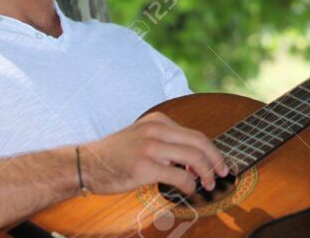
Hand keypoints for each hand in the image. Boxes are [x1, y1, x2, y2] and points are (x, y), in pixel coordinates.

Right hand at [82, 111, 228, 194]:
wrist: (86, 163)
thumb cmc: (116, 155)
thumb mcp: (143, 136)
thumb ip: (166, 142)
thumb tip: (194, 160)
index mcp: (158, 120)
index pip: (194, 133)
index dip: (211, 150)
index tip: (219, 163)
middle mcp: (156, 129)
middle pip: (199, 141)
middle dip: (216, 159)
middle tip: (223, 173)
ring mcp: (150, 147)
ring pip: (193, 157)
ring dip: (206, 173)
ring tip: (208, 184)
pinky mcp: (145, 166)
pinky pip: (178, 175)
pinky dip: (189, 183)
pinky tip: (188, 189)